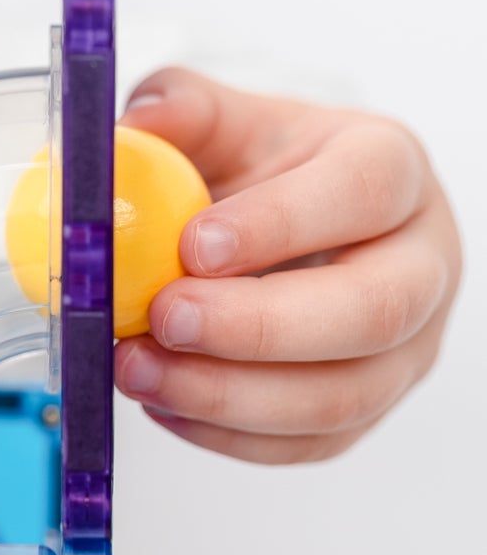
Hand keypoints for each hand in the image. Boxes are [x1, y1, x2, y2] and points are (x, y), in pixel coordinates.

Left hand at [113, 68, 460, 462]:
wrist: (280, 223)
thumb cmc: (260, 169)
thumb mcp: (224, 120)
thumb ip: (180, 110)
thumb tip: (135, 127)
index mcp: (391, 170)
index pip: (363, 193)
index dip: (280, 223)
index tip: (192, 245)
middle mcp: (420, 262)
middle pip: (372, 310)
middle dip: (257, 327)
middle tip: (164, 318)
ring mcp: (406, 346)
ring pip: (344, 395)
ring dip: (230, 396)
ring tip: (138, 370)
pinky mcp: (368, 406)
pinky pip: (311, 444)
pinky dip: (228, 435)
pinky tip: (162, 405)